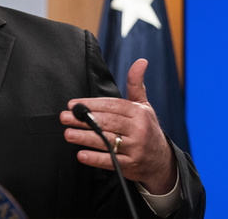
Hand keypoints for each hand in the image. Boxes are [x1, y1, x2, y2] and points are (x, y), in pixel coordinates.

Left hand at [60, 59, 176, 193]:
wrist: (162, 161)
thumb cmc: (147, 129)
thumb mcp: (144, 106)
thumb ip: (136, 84)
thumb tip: (141, 62)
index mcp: (139, 114)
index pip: (113, 106)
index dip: (92, 104)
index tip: (73, 104)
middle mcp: (138, 131)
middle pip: (107, 123)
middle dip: (84, 119)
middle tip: (65, 117)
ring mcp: (135, 149)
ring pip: (107, 141)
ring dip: (85, 138)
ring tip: (68, 133)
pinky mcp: (130, 166)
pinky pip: (111, 162)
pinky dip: (95, 159)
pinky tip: (81, 154)